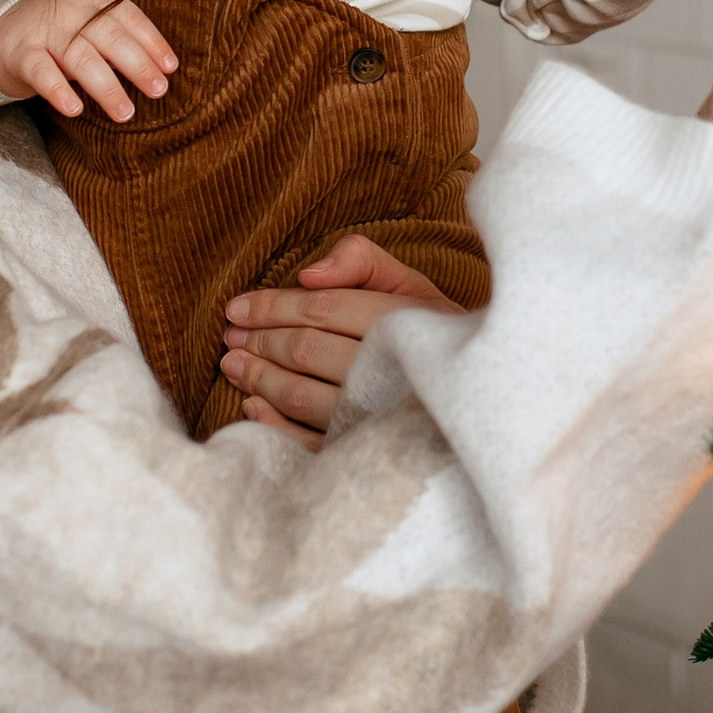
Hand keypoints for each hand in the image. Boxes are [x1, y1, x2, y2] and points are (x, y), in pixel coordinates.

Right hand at [0, 0, 176, 122]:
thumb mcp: (86, 25)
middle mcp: (69, 11)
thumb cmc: (57, 35)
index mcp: (91, 0)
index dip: (151, 40)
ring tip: (125, 112)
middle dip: (137, 65)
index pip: (127, 15)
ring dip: (106, 87)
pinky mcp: (21, 54)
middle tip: (158, 91)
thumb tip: (160, 71)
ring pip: (80, 58)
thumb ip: (116, 39)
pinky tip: (75, 109)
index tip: (170, 67)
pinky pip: (41, 72)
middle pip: (109, 36)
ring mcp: (44, 32)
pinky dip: (58, 90)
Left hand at [220, 233, 463, 444]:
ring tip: (233, 365)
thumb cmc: (431, 330)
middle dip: (260, 341)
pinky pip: (311, 443)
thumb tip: (307, 275)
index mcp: (401, 320)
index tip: (236, 308)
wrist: (481, 395)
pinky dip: (275, 426)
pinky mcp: (368, 451)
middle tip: (231, 337)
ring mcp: (377, 415)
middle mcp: (389, 370)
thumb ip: (361, 261)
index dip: (271, 306)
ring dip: (259, 379)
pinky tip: (253, 407)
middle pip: (305, 350)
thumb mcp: (408, 283)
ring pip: (301, 395)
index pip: (321, 309)